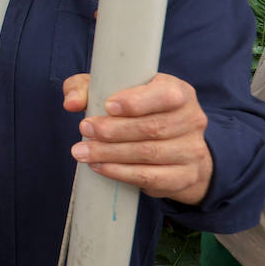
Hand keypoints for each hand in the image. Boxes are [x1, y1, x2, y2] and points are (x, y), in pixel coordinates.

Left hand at [63, 72, 212, 204]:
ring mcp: (192, 150)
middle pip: (153, 127)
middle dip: (114, 130)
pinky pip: (152, 177)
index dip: (137, 102)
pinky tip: (100, 167)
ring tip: (82, 152)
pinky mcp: (185, 176)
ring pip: (150, 153)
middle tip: (85, 129)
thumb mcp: (111, 91)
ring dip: (111, 154)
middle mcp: (192, 119)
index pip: (166, 95)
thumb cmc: (135, 112)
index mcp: (179, 92)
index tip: (108, 106)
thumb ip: (86, 88)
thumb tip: (71, 103)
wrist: (173, 150)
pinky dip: (122, 173)